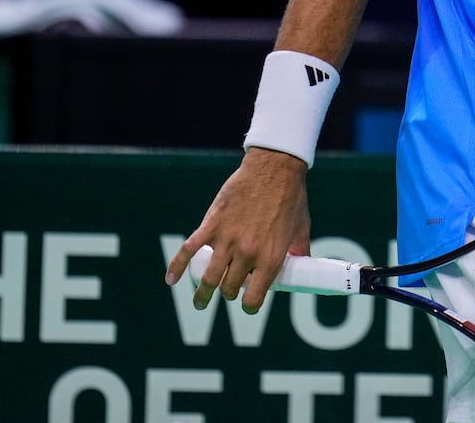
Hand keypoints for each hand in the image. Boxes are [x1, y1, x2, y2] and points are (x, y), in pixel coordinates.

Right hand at [164, 147, 311, 312]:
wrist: (274, 168)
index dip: (250, 306)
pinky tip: (171, 279)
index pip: (253, 298)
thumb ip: (299, 250)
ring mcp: (227, 240)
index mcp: (270, 258)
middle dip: (228, 293)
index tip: (248, 304)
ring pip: (209, 277)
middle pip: (229, 288)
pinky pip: (188, 250)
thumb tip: (303, 264)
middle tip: (227, 292)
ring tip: (200, 302)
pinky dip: (176, 266)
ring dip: (202, 294)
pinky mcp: (212, 224)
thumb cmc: (291, 197)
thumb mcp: (301, 228)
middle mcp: (247, 254)